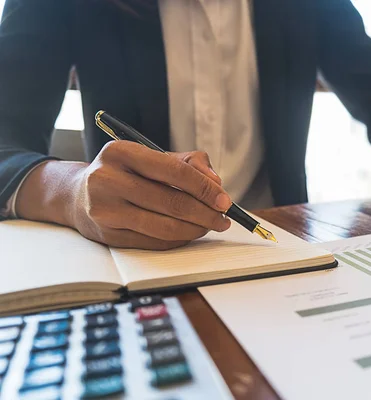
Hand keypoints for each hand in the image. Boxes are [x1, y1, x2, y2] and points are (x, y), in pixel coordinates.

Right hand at [16, 141, 231, 249]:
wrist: (80, 195)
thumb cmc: (127, 173)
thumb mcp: (153, 157)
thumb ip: (189, 163)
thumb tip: (216, 184)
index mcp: (121, 152)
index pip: (174, 171)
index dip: (204, 188)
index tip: (225, 200)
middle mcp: (108, 179)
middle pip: (171, 202)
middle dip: (205, 213)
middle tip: (224, 219)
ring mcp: (105, 210)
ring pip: (164, 226)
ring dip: (195, 229)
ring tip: (210, 226)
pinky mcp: (107, 235)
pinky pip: (154, 242)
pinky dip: (178, 239)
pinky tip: (189, 233)